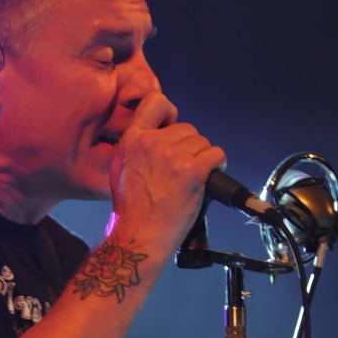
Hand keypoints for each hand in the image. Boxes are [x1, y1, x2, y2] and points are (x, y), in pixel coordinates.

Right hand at [109, 92, 224, 253]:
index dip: (169, 113)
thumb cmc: (131, 211)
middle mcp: (151, 143)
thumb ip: (136, 147)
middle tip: (180, 172)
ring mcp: (172, 157)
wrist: (138, 236)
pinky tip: (207, 179)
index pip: (155, 102)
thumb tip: (158, 134)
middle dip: (188, 147)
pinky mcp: (191, 171)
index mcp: (132, 140)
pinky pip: (216, 155)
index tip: (171, 126)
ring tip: (190, 180)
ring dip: (202, 159)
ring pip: (202, 143)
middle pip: (186, 128)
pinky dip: (217, 166)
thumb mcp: (121, 169)